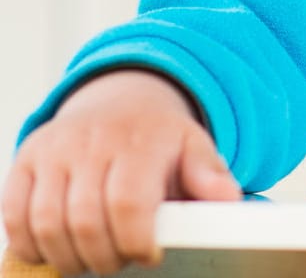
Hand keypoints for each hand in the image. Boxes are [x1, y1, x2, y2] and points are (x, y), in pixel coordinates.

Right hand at [2, 70, 239, 275]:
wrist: (121, 100)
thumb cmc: (159, 138)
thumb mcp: (194, 147)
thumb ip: (210, 176)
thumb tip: (227, 200)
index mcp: (140, 141)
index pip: (128, 202)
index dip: (135, 241)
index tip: (148, 256)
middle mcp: (92, 142)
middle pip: (84, 219)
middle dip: (102, 256)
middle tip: (118, 263)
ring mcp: (55, 151)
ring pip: (45, 222)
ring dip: (67, 256)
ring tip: (91, 261)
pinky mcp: (26, 161)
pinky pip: (14, 215)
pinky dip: (30, 244)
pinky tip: (55, 251)